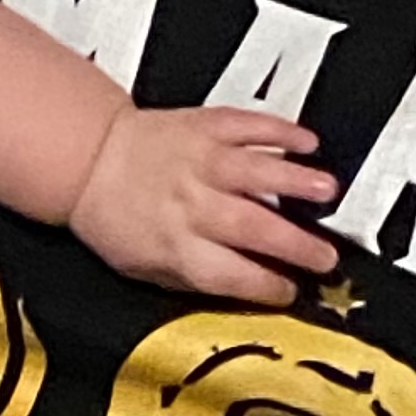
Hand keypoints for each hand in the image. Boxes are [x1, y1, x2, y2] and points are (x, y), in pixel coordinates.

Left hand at [69, 106, 340, 306]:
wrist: (87, 157)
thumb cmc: (115, 217)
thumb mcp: (144, 269)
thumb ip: (194, 280)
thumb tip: (248, 289)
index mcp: (177, 248)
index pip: (234, 275)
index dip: (270, 286)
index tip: (293, 289)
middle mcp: (193, 205)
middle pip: (255, 228)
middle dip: (298, 245)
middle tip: (327, 256)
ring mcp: (202, 161)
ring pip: (256, 172)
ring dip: (296, 182)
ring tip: (328, 192)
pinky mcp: (206, 126)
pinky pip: (250, 126)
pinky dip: (281, 132)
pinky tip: (307, 142)